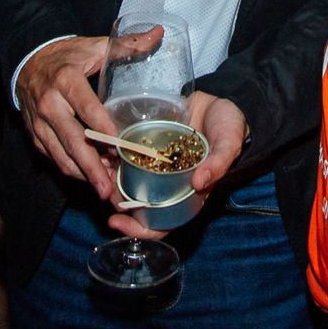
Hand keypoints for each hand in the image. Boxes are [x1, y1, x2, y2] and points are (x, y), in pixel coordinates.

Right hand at [15, 32, 136, 198]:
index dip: (104, 130)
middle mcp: (50, 104)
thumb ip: (128, 44)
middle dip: (92, 167)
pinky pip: (53, 158)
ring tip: (106, 190)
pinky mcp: (35, 135)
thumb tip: (158, 33)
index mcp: (66, 81)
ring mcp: (40, 123)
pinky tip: (91, 178)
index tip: (121, 148)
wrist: (29, 58)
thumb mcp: (95, 46)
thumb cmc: (68, 55)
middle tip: (109, 188)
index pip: (87, 109)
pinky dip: (72, 170)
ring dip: (84, 175)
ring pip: (61, 156)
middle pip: (73, 141)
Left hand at [106, 91, 246, 239]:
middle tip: (101, 190)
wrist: (222, 100)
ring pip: (129, 179)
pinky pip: (130, 155)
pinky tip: (104, 146)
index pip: (161, 223)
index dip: (138, 228)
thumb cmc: (230, 128)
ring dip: (111, 178)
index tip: (117, 221)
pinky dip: (116, 154)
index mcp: (187, 194)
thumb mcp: (228, 144)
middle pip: (138, 203)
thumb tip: (199, 183)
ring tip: (97, 167)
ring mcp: (157, 165)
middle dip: (116, 201)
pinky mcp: (150, 145)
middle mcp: (168, 183)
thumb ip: (218, 163)